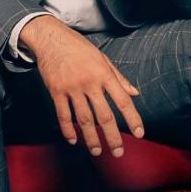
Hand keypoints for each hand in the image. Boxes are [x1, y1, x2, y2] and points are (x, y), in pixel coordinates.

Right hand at [20, 15, 143, 156]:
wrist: (51, 38)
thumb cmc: (79, 48)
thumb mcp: (102, 58)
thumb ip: (118, 78)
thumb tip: (134, 93)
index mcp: (104, 74)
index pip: (122, 100)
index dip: (132, 118)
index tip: (139, 134)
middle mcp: (89, 82)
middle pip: (104, 116)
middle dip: (113, 136)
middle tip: (119, 152)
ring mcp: (71, 88)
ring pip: (84, 119)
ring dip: (91, 138)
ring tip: (98, 151)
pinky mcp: (56, 91)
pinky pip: (63, 115)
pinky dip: (68, 129)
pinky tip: (73, 140)